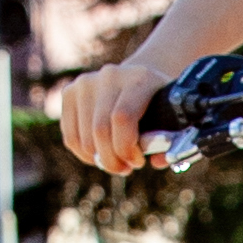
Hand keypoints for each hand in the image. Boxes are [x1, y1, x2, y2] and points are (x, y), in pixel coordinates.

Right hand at [61, 46, 173, 176]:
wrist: (135, 81)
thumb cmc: (158, 108)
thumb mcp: (173, 121)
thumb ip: (172, 144)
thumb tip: (156, 161)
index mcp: (140, 79)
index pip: (122, 118)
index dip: (126, 148)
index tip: (137, 161)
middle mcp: (110, 75)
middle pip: (100, 131)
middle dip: (113, 160)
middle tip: (126, 167)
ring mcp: (86, 82)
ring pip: (84, 140)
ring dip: (100, 160)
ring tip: (116, 160)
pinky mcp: (70, 93)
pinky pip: (71, 138)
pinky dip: (85, 155)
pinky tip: (100, 154)